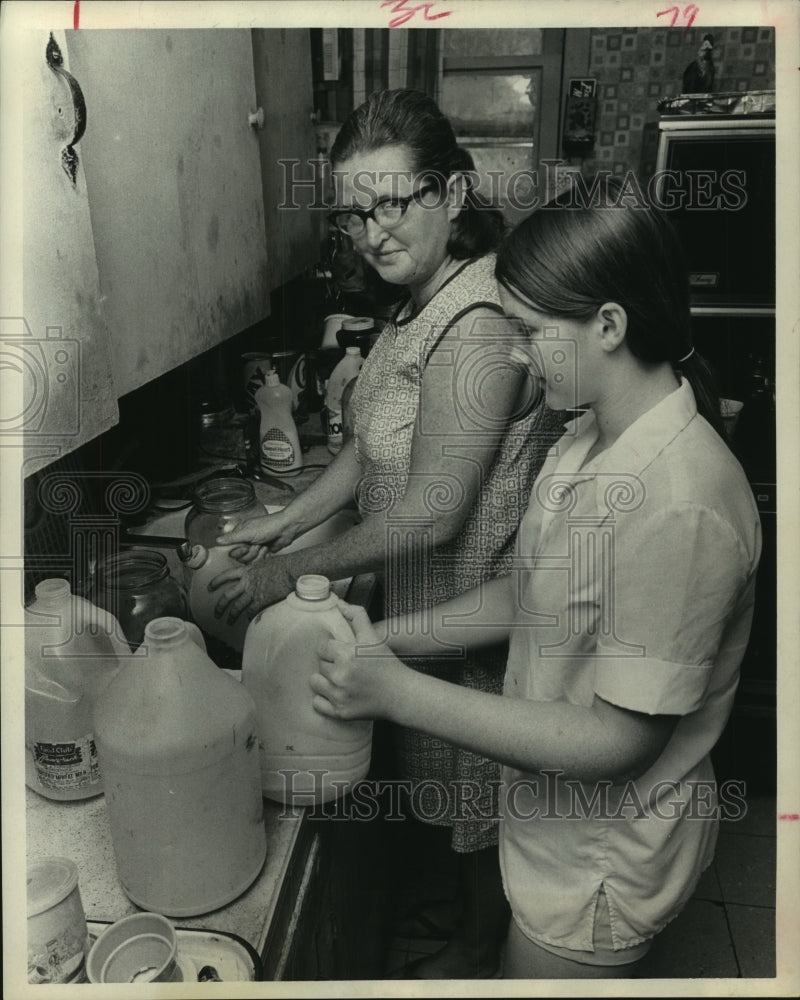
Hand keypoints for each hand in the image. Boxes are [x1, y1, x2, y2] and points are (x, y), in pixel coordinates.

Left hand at [206, 556, 293, 622]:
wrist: (292, 569)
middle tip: (216, 614)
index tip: (209, 587)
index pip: (226, 576)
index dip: (216, 582)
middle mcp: (247, 582)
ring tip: (228, 622)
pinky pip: (251, 612)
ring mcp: (253, 592)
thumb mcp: (266, 562)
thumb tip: (261, 569)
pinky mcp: (262, 600)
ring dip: (231, 616)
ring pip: (237, 607)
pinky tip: (248, 620)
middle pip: (227, 596)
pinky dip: (248, 617)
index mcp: (247, 570)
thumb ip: (259, 568)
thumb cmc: (284, 563)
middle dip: (220, 606)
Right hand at [216, 509, 298, 560]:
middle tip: (257, 544)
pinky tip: (268, 549)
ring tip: (264, 545)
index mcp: (239, 534)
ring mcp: (254, 548)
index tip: (245, 546)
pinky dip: (263, 556)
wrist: (287, 529)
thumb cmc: (268, 526)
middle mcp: (245, 541)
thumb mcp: (248, 532)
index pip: (230, 550)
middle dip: (250, 552)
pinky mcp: (262, 553)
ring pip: (249, 561)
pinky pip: (257, 562)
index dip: (238, 551)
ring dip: (258, 554)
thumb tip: (217, 541)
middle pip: (240, 558)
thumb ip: (232, 538)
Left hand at [311, 601, 406, 720]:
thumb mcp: (373, 637)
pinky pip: (317, 703)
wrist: (400, 694)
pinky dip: (324, 699)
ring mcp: (339, 695)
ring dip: (325, 681)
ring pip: (315, 682)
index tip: (343, 653)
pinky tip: (337, 694)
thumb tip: (339, 604)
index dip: (333, 649)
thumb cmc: (387, 664)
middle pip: (320, 665)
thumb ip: (356, 616)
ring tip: (340, 680)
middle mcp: (340, 675)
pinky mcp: (340, 712)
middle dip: (331, 664)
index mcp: (347, 654)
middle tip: (347, 667)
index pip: (322, 648)